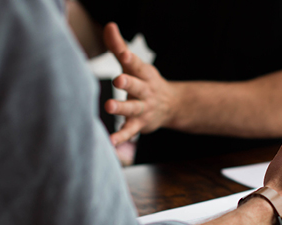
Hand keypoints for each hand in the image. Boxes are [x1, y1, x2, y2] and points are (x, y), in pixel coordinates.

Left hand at [103, 22, 179, 144]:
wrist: (172, 106)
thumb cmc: (145, 82)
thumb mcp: (134, 65)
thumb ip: (119, 47)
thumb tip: (109, 26)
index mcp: (144, 74)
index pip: (137, 65)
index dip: (130, 58)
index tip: (124, 54)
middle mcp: (145, 91)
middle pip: (137, 86)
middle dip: (128, 82)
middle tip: (118, 79)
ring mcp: (143, 108)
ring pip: (133, 109)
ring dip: (122, 108)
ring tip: (110, 106)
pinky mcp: (139, 124)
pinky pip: (130, 131)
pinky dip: (121, 137)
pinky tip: (110, 142)